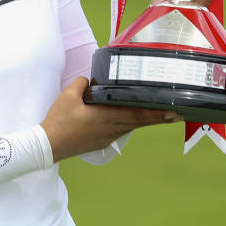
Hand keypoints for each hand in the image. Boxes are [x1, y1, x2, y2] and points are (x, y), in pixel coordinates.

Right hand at [40, 77, 179, 162]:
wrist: (49, 144)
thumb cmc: (59, 120)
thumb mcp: (69, 95)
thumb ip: (83, 83)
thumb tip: (90, 80)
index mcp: (106, 117)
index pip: (137, 114)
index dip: (156, 113)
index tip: (172, 112)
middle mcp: (111, 129)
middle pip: (139, 122)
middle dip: (159, 118)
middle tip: (176, 114)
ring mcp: (107, 137)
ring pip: (131, 126)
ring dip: (146, 121)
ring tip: (161, 115)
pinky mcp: (102, 141)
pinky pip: (122, 130)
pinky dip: (132, 123)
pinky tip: (134, 119)